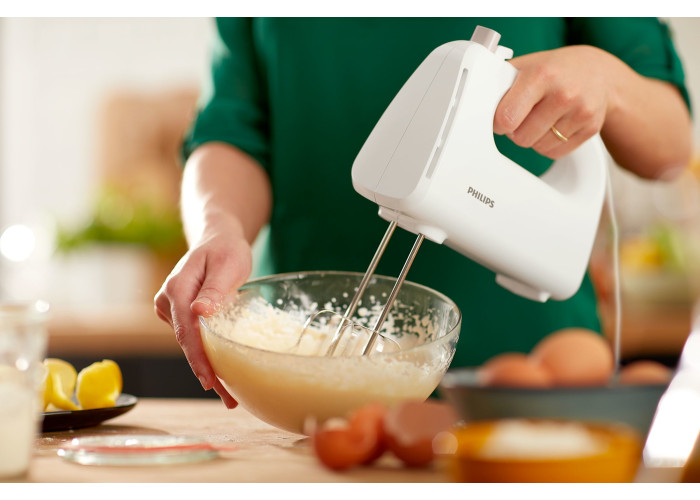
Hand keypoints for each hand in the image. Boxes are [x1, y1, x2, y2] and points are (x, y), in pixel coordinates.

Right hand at [154, 228, 252, 407]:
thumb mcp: (227, 264)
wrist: (217, 238)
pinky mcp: (179, 314)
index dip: (199, 359)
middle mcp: (168, 301)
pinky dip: (207, 355)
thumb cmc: (225, 248)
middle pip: (188, 344)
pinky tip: (224, 372)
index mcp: (176, 289)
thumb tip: (198, 311)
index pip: (187, 332)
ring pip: (190, 345)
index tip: (211, 381)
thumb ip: (214, 288)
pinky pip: (193, 339)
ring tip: (231, 394)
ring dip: (209, 367)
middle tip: (229, 399)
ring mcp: (171, 309)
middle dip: (207, 372)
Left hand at [494, 45, 613, 159]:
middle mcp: (564, 93)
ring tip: (540, 117)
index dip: (498, 122)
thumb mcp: (526, 66)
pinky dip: (548, 144)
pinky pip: (554, 153)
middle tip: (522, 116)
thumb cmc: (554, 69)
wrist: (597, 71)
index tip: (500, 118)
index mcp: (541, 75)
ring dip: (532, 138)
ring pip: (537, 147)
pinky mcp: (590, 128)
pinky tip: (553, 125)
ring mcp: (580, 111)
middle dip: (516, 130)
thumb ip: (501, 83)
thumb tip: (477, 103)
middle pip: (521, 138)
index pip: (507, 118)